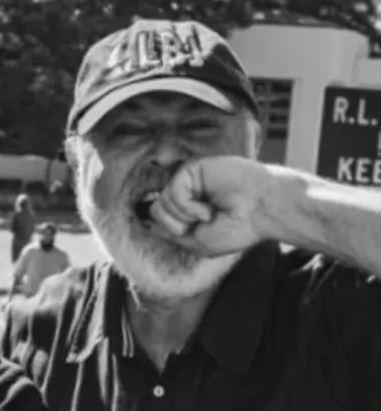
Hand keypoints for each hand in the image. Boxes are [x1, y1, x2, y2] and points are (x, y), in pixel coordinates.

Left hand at [150, 156, 276, 255]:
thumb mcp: (198, 242)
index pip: (158, 219)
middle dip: (177, 225)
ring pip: (161, 202)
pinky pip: (173, 191)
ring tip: (210, 214)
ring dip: (186, 216)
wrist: (263, 211)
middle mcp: (187, 193)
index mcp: (188, 208)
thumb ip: (171, 233)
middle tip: (204, 223)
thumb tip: (146, 224)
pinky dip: (188, 206)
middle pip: (156, 211)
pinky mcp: (193, 168)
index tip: (192, 232)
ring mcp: (189, 180)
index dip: (171, 230)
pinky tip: (208, 207)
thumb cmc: (238, 227)